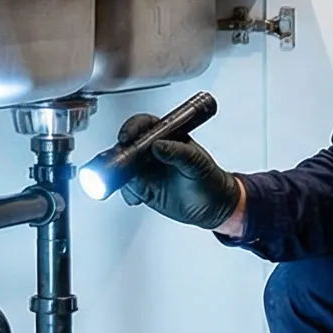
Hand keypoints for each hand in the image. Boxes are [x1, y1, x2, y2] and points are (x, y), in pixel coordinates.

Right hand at [111, 113, 244, 229]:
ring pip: (124, 168)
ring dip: (119, 175)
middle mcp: (154, 152)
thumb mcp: (198, 163)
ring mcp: (148, 170)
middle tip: (117, 162)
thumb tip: (159, 145)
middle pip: (128, 146)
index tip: (126, 137)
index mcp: (167, 137)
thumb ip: (179, 153)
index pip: (145, 126)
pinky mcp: (145, 189)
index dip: (132, 128)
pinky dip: (127, 192)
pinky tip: (135, 197)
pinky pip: (129, 188)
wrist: (214, 207)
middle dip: (118, 153)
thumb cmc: (211, 179)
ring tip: (125, 182)